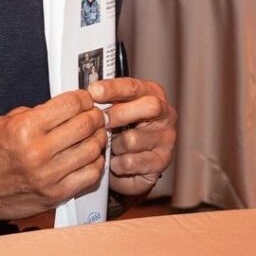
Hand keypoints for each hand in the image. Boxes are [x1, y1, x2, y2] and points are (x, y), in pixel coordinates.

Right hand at [0, 90, 108, 219]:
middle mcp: (38, 152)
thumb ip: (39, 112)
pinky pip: (91, 175)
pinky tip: (89, 156)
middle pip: (86, 125)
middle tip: (95, 115)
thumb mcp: (5, 122)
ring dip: (98, 138)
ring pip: (93, 149)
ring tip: (94, 134)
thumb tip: (70, 105)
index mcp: (25, 129)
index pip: (71, 105)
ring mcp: (48, 176)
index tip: (86, 99)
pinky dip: (96, 162)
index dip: (84, 98)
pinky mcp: (55, 195)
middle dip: (95, 115)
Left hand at [87, 77, 176, 197]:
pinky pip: (129, 162)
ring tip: (109, 146)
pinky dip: (116, 163)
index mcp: (154, 94)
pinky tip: (115, 161)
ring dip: (114, 144)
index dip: (113, 88)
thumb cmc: (122, 132)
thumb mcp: (116, 110)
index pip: (135, 87)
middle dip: (120, 113)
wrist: (134, 168)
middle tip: (101, 121)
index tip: (94, 91)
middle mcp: (166, 114)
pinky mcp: (161, 162)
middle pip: (150, 107)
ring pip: (133, 139)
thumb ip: (108, 100)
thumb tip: (88, 94)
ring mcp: (166, 139)